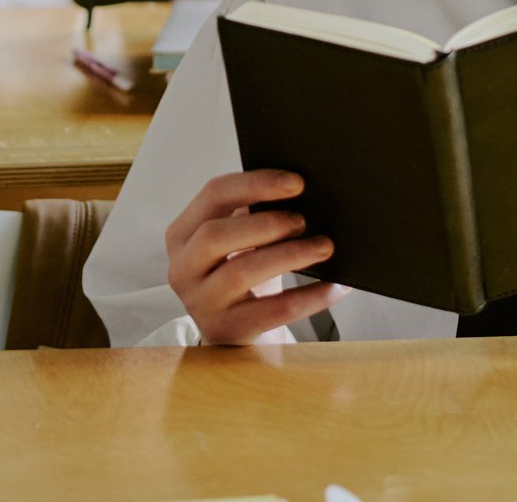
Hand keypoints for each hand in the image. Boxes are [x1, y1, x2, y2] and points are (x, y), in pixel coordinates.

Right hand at [165, 169, 344, 345]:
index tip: (296, 182)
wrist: (237, 334)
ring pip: (240, 272)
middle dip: (265, 223)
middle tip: (303, 220)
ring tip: (324, 247)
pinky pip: (272, 311)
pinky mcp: (227, 330)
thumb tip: (299, 193)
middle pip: (216, 235)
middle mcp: (183, 268)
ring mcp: (201, 303)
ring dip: (288, 254)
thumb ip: (252, 215)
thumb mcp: (236, 243)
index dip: (255, 183)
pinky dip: (309, 296)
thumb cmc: (241, 277)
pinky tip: (334, 286)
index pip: (214, 194)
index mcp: (182, 234)